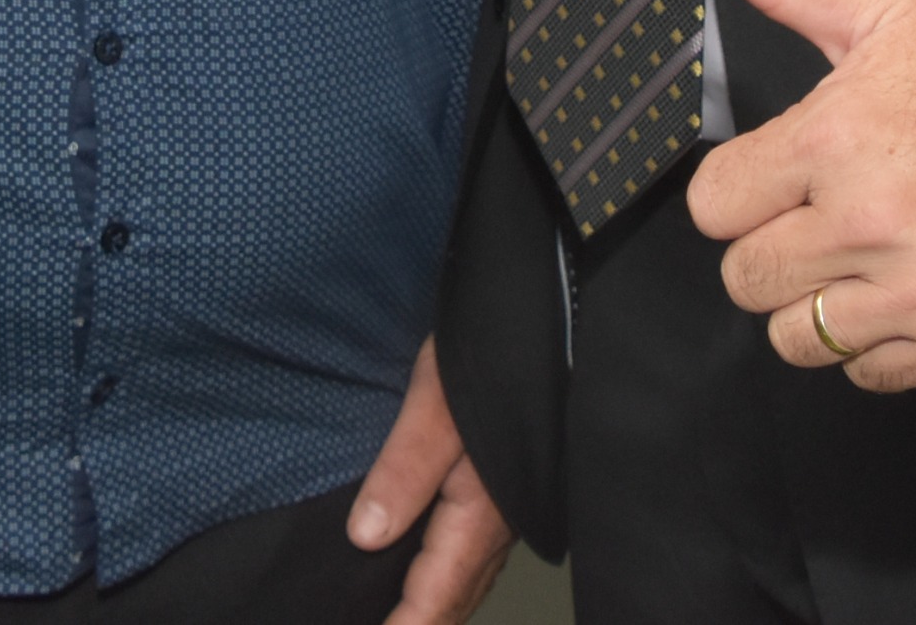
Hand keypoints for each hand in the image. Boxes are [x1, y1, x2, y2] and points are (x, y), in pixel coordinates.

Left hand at [347, 338, 516, 623]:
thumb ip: (404, 470)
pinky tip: (425, 575)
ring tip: (399, 619)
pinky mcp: (505, 490)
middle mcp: (498, 524)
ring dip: (434, 607)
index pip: (435, 597)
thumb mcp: (434, 405)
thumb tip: (365, 536)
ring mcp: (506, 509)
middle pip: (455, 600)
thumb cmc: (492, 354)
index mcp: (480, 513)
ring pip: (467, 581)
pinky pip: (473, 556)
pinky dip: (445, 580)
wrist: (549, 320)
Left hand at [685, 0, 915, 393]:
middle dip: (772, 251)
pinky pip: (868, 375)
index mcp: (832, 139)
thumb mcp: (886, 16)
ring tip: (860, 262)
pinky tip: (905, 294)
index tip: (776, 184)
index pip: (713, 208)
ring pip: (797, 340)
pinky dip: (879, 346)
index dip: (740, 194)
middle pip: (746, 280)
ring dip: (817, 307)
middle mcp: (867, 221)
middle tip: (821, 222)